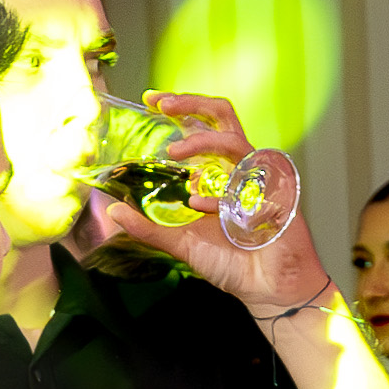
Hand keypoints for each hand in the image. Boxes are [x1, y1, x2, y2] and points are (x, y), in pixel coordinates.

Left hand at [87, 91, 317, 310]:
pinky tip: (200, 207)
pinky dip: (217, 195)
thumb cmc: (232, 264)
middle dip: (191, 103)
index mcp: (220, 171)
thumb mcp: (180, 243)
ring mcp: (259, 179)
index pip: (202, 126)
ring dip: (200, 143)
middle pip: (222, 115)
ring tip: (173, 152)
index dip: (180, 107)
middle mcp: (240, 168)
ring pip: (231, 142)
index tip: (151, 99)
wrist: (268, 289)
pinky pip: (243, 185)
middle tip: (163, 104)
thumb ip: (148, 228)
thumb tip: (113, 211)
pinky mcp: (275, 196)